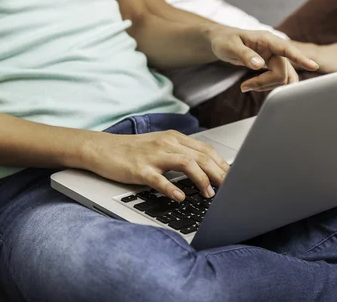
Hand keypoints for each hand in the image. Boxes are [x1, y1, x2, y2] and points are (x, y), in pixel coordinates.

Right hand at [87, 131, 229, 201]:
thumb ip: (181, 155)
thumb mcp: (160, 148)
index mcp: (174, 138)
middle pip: (201, 156)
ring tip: (209, 194)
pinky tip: (179, 197)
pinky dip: (172, 189)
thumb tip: (205, 170)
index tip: (234, 178)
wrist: (101, 148)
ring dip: (202, 179)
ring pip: (186, 163)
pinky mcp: (139, 169)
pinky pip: (159, 179)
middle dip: (220, 173)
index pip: (206, 150)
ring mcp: (153, 155)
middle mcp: (167, 143)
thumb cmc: (131, 151)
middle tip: (230, 189)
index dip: (223, 165)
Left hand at [207, 26, 318, 91]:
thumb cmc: (224, 40)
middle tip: (244, 87)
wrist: (222, 41)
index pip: (286, 49)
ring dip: (268, 86)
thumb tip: (258, 64)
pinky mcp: (273, 65)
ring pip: (283, 78)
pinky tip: (253, 86)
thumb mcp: (230, 46)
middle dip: (266, 83)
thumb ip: (244, 55)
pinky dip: (268, 86)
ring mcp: (275, 57)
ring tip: (246, 87)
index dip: (300, 58)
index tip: (313, 66)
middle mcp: (274, 48)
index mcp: (267, 39)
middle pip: (283, 71)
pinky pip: (279, 79)